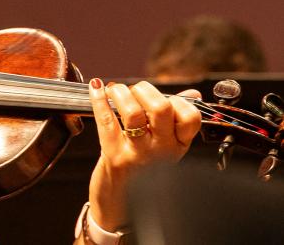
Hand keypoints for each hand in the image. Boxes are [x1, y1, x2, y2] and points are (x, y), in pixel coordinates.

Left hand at [87, 79, 201, 230]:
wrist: (122, 201)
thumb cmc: (144, 166)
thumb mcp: (166, 146)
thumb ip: (177, 119)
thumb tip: (192, 94)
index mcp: (179, 144)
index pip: (190, 117)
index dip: (178, 100)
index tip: (164, 98)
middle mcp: (161, 149)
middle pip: (161, 109)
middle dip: (146, 90)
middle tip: (136, 92)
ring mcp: (137, 153)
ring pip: (133, 113)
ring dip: (122, 93)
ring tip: (116, 91)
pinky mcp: (114, 155)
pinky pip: (106, 120)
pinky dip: (98, 99)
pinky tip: (95, 88)